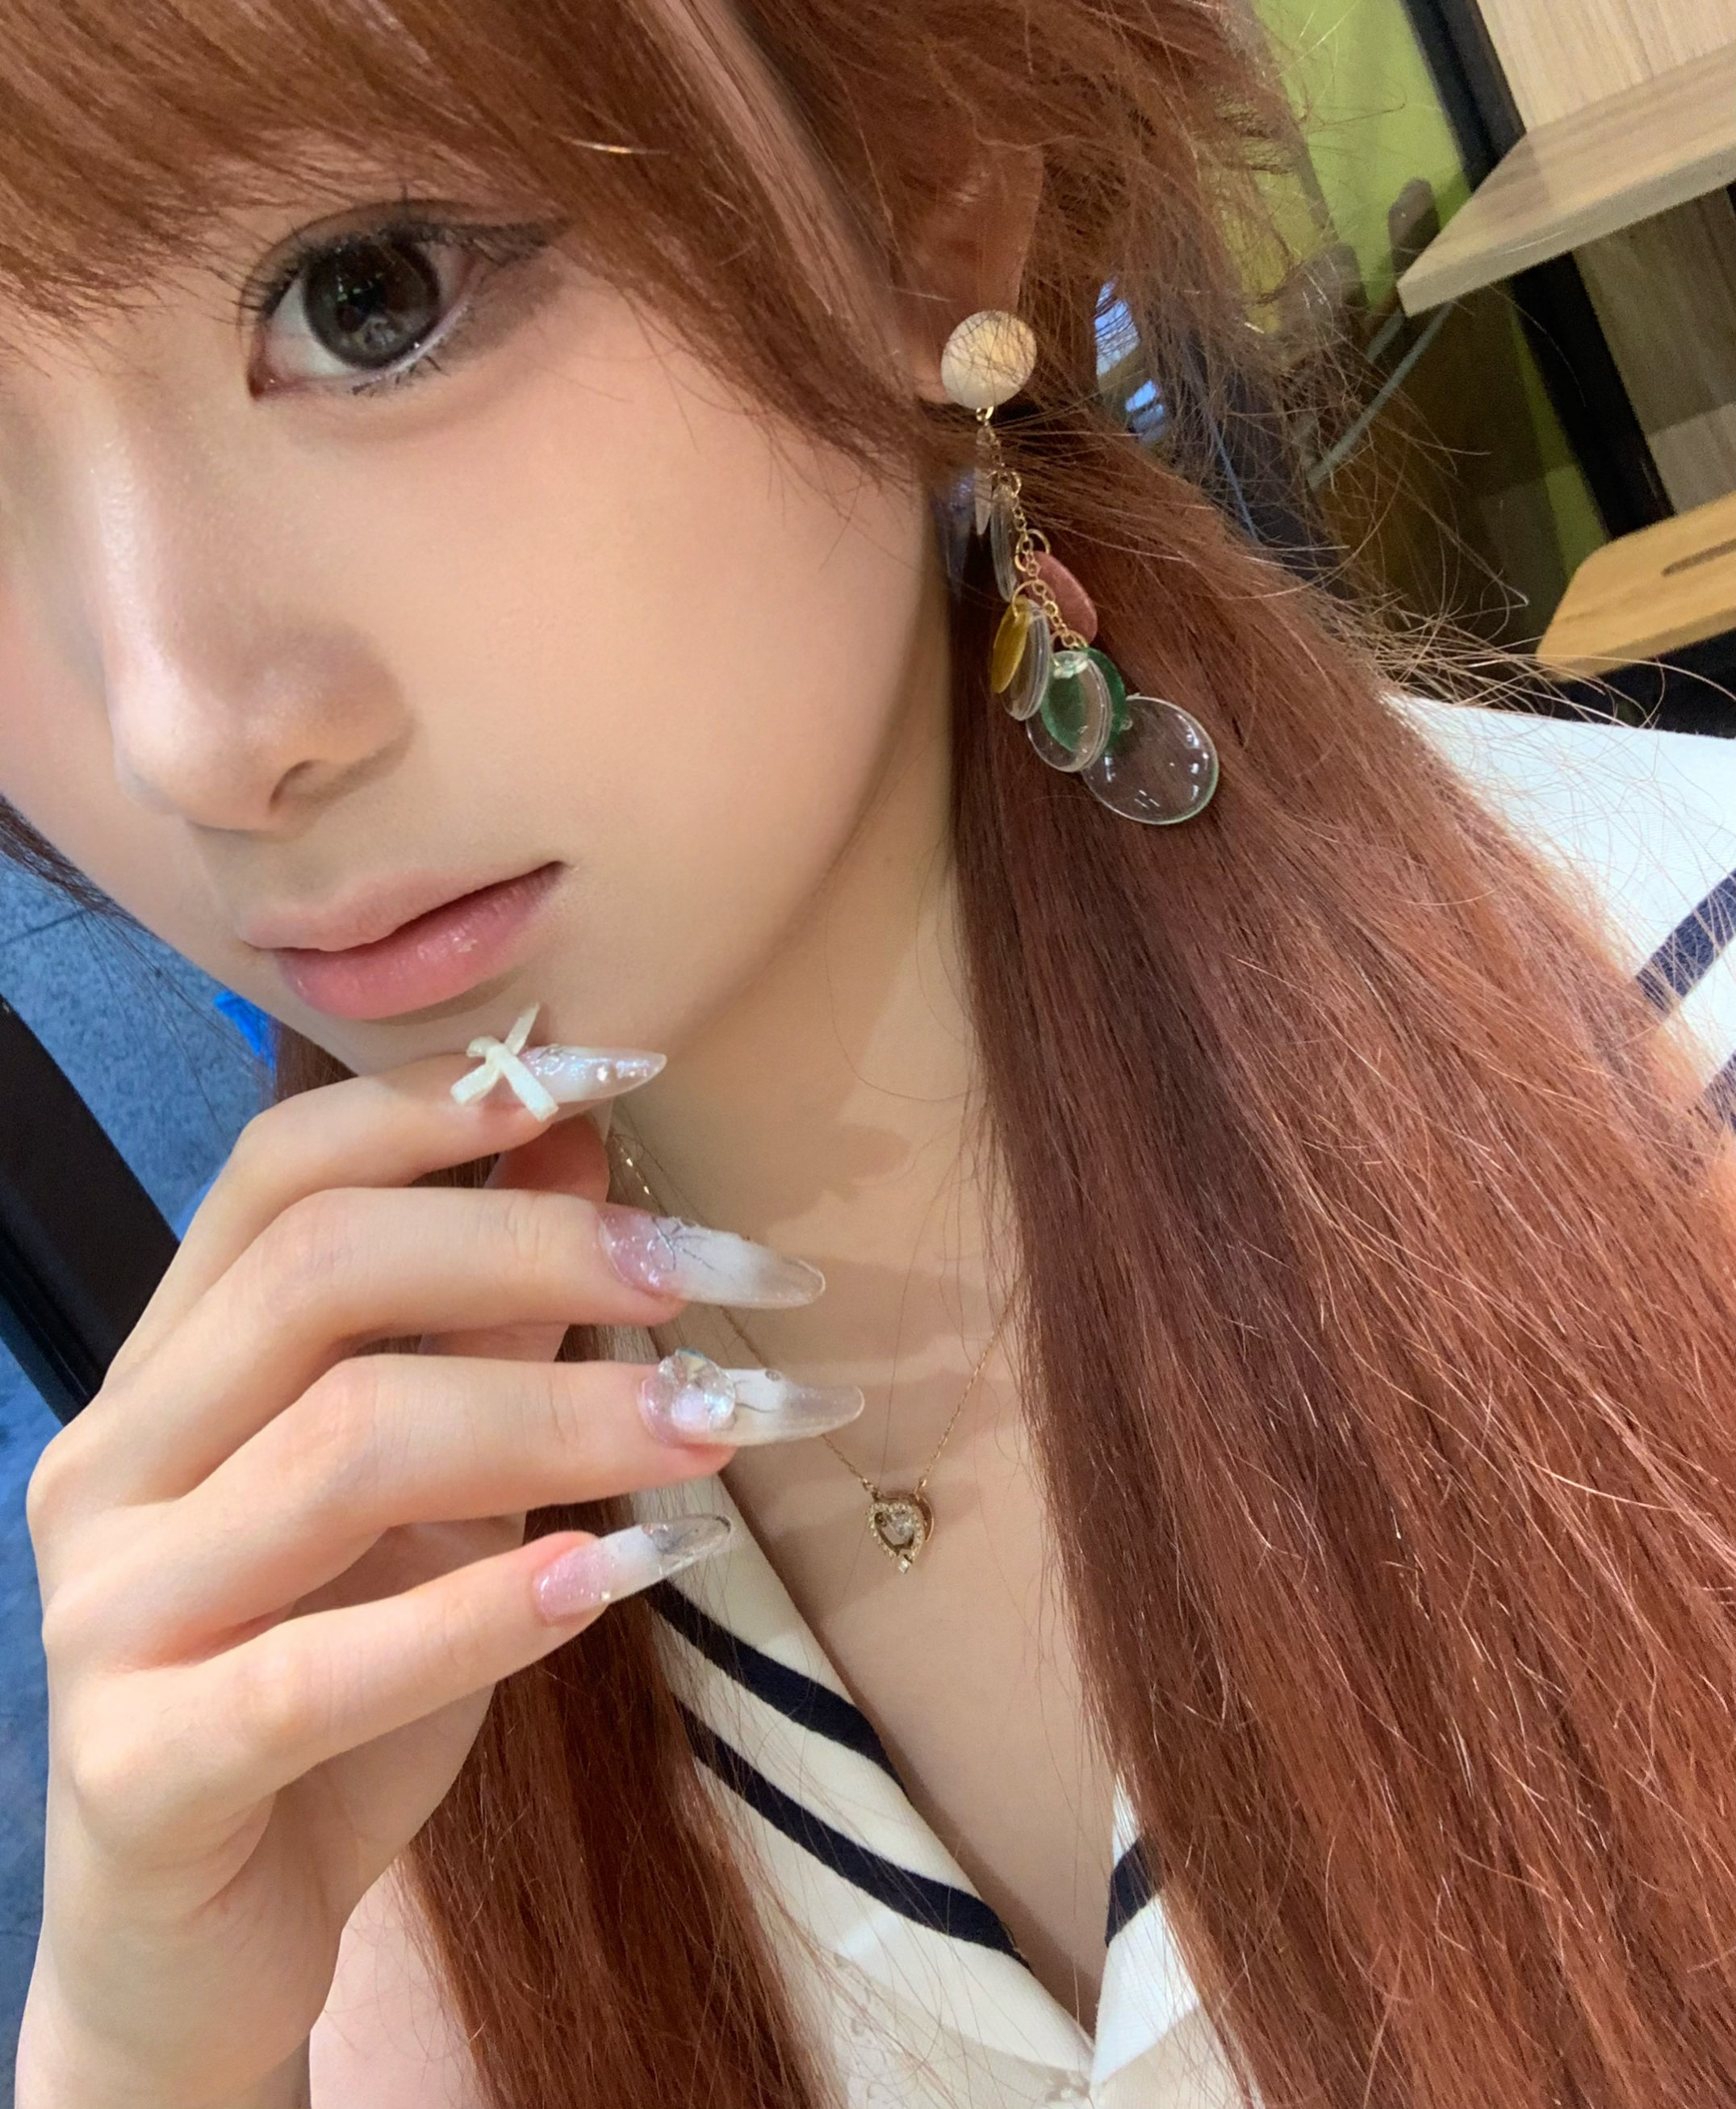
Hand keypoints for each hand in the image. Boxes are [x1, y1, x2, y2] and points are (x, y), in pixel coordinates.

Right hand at [15, 1053, 826, 2108]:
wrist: (207, 1941)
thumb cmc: (331, 1675)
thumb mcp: (432, 1486)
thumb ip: (484, 1322)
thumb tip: (580, 1131)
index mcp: (170, 1368)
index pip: (280, 1169)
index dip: (446, 1101)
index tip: (623, 1071)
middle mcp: (116, 1462)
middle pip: (321, 1275)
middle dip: (545, 1247)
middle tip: (726, 1274)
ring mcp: (108, 1616)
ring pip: (343, 1448)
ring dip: (568, 1418)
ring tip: (727, 1427)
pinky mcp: (140, 1772)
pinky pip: (316, 1670)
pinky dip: (485, 1613)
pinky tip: (620, 1580)